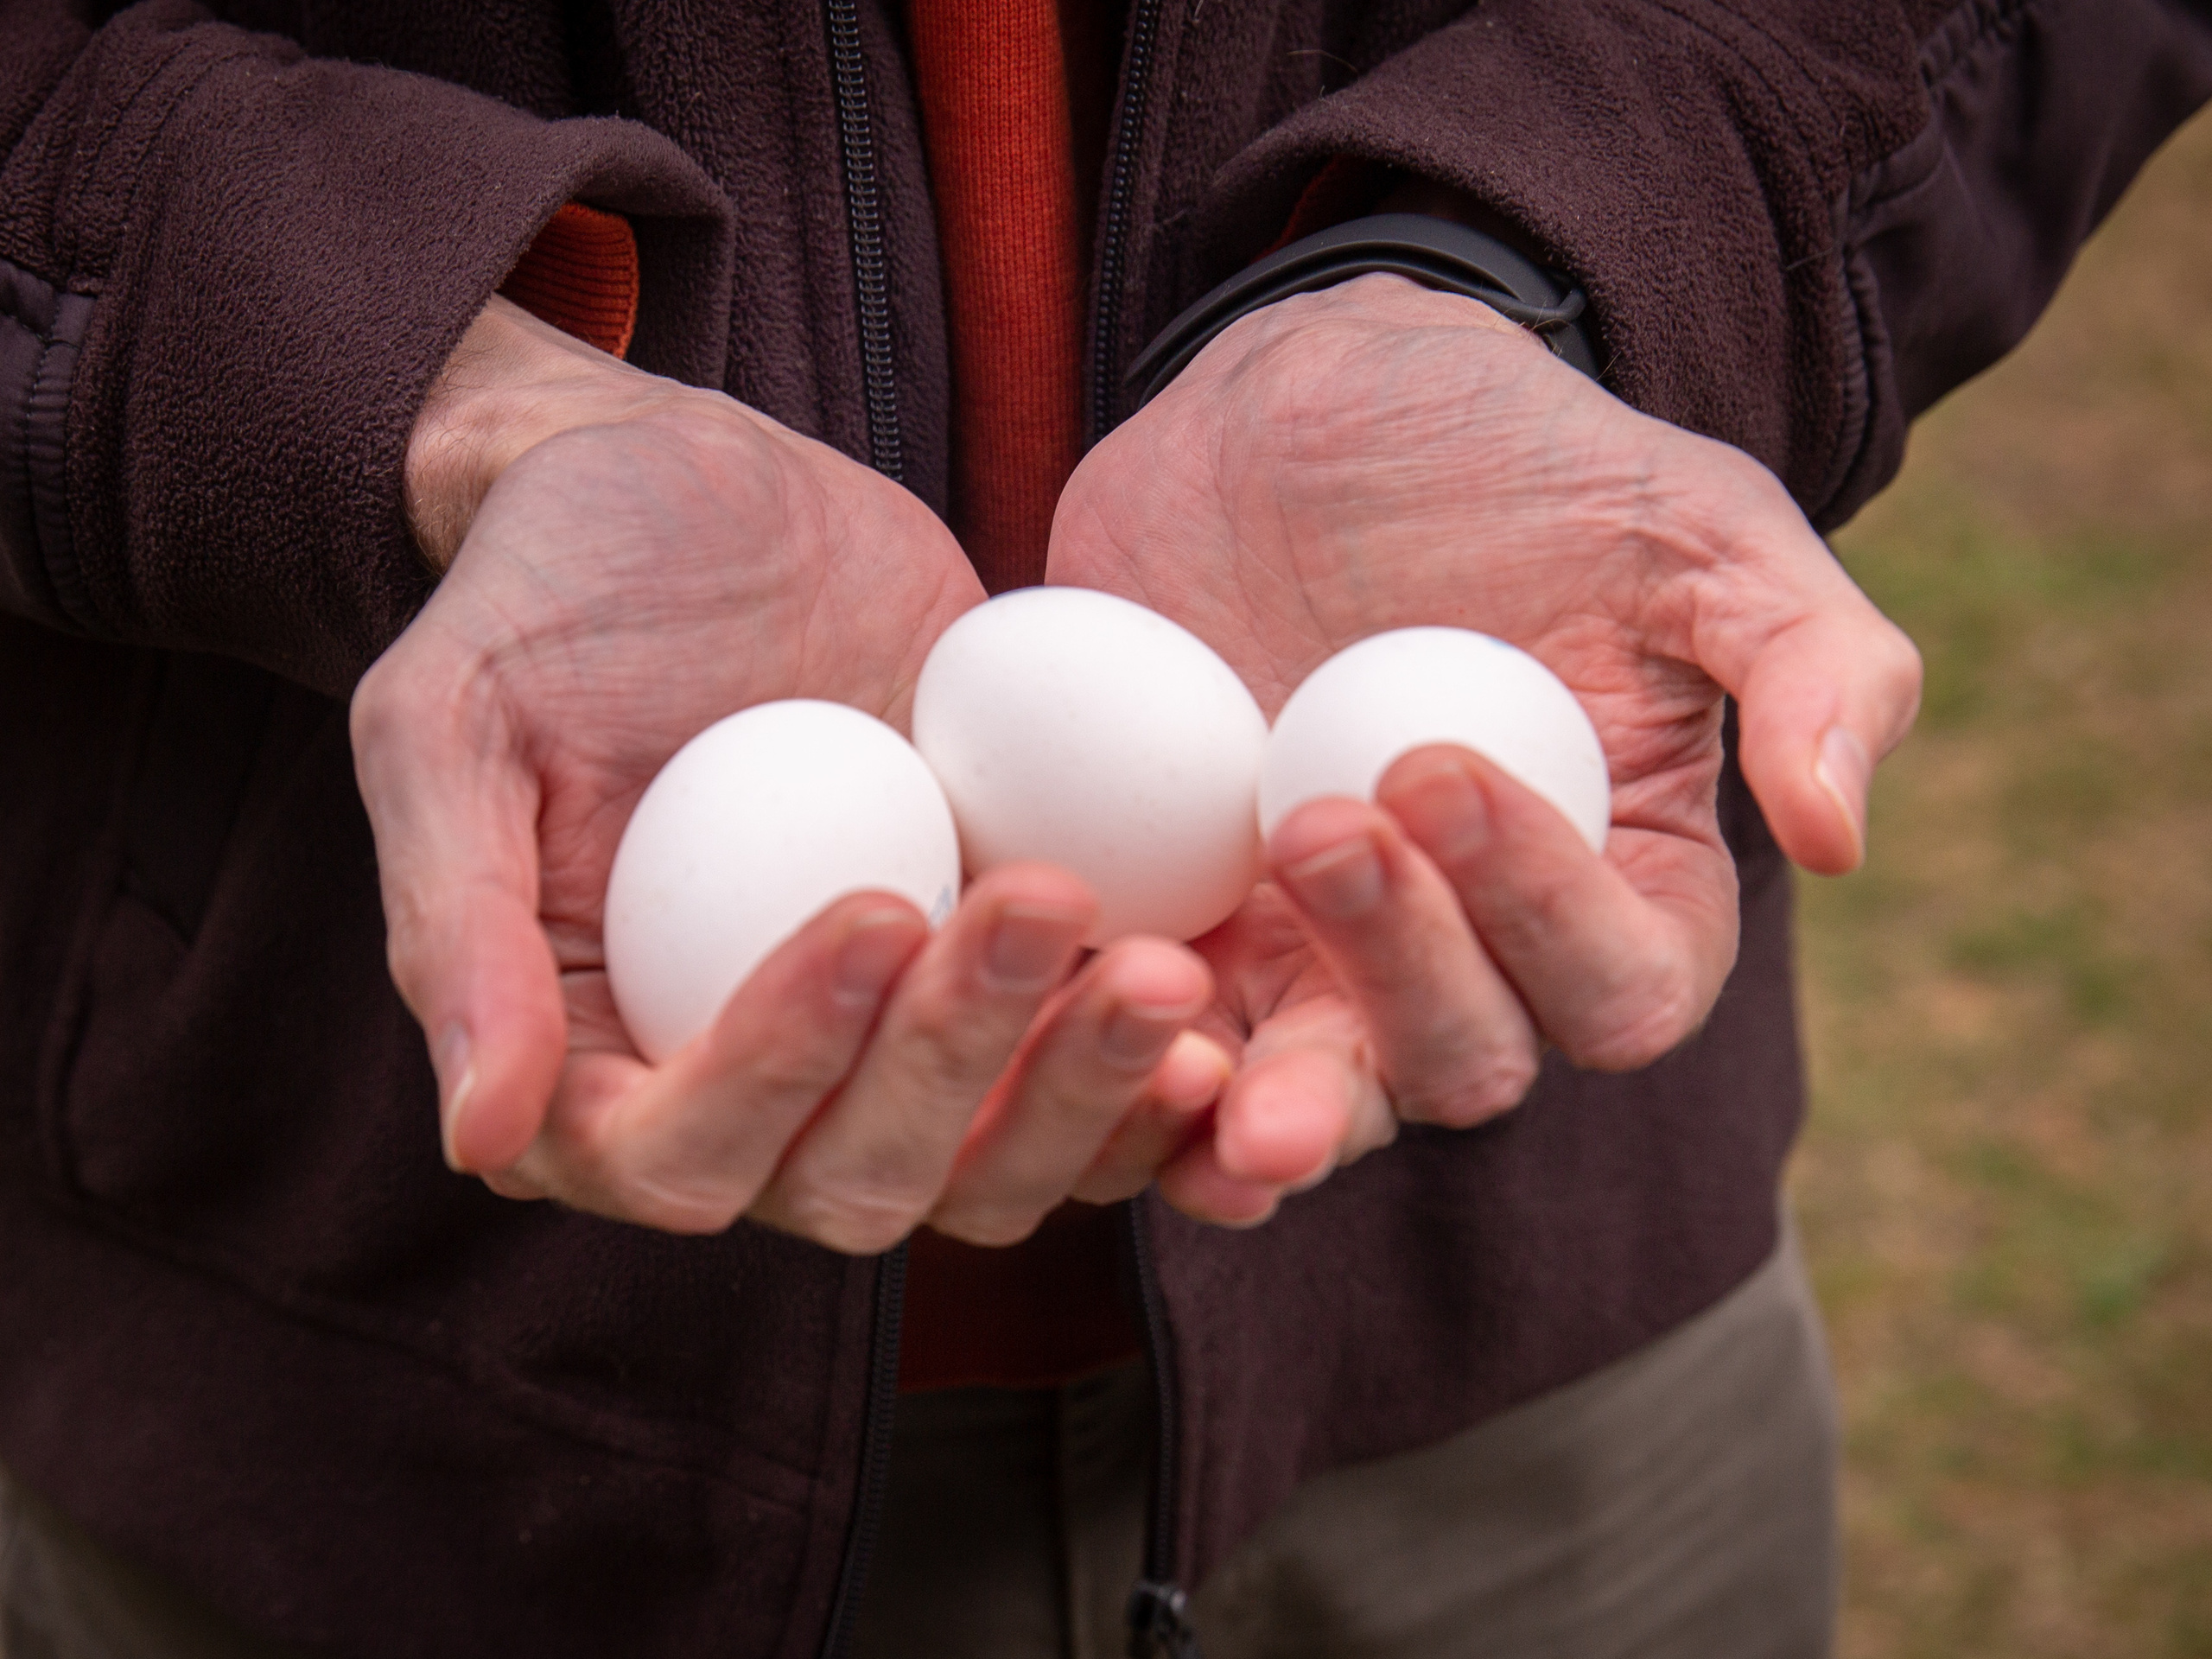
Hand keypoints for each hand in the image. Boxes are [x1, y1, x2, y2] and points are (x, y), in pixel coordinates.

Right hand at [352, 298, 1214, 1249]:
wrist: (698, 491)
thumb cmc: (548, 593)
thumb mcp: (451, 717)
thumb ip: (458, 919)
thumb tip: (479, 1135)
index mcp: (597, 1064)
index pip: (679, 1154)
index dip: (778, 1065)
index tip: (871, 907)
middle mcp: (751, 1092)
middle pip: (861, 1181)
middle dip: (960, 1065)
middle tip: (1047, 910)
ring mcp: (887, 1050)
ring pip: (992, 1164)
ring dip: (1083, 1091)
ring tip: (1165, 969)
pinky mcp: (998, 988)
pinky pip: (1087, 1086)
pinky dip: (1157, 1078)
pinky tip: (1225, 1004)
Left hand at [1048, 274, 1921, 1222]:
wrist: (1298, 411)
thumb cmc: (1520, 460)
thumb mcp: (1694, 522)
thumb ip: (1809, 661)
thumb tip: (1839, 838)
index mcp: (1618, 889)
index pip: (1620, 989)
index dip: (1545, 915)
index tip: (1445, 763)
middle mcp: (1474, 955)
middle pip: (1462, 1065)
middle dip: (1399, 974)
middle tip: (1321, 821)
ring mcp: (1319, 959)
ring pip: (1317, 1097)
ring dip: (1270, 1091)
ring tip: (1197, 1022)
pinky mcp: (1187, 932)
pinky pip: (1164, 1058)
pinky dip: (1130, 1073)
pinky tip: (1082, 1018)